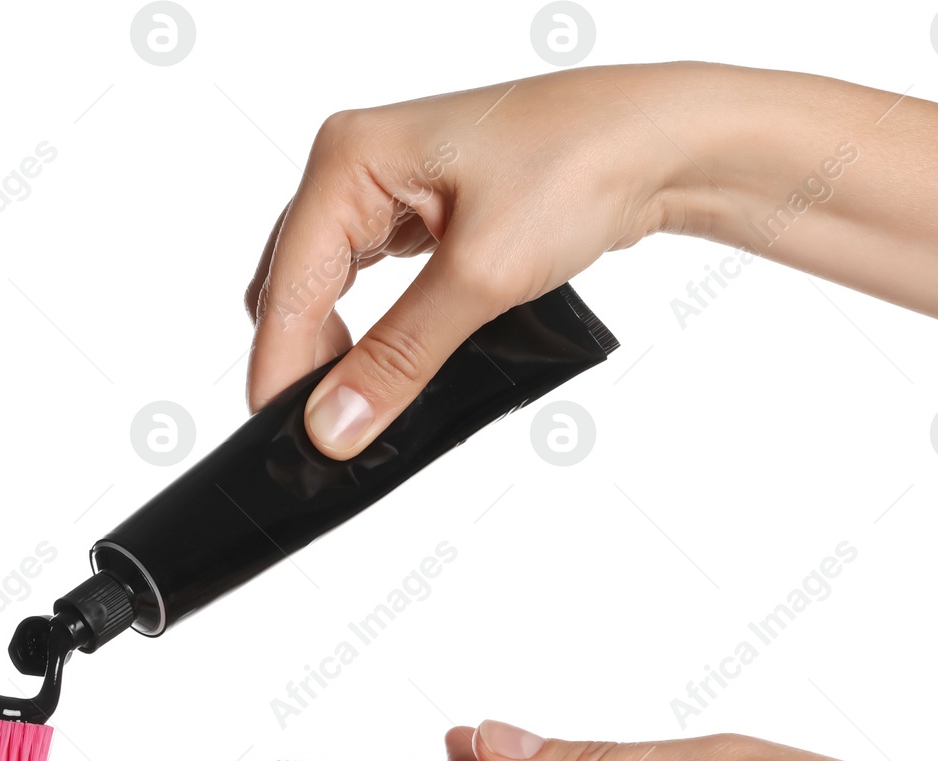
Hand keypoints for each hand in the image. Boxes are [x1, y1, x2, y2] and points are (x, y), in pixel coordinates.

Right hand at [242, 66, 688, 458]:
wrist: (656, 142)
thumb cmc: (579, 166)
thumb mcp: (481, 277)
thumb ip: (399, 357)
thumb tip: (334, 424)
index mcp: (350, 158)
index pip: (288, 285)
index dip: (281, 369)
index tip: (282, 440)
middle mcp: (355, 164)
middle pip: (294, 285)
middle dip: (304, 360)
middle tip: (329, 433)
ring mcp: (386, 184)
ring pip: (325, 284)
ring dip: (336, 345)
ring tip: (360, 405)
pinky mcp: (418, 208)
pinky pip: (365, 278)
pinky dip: (369, 326)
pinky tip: (388, 360)